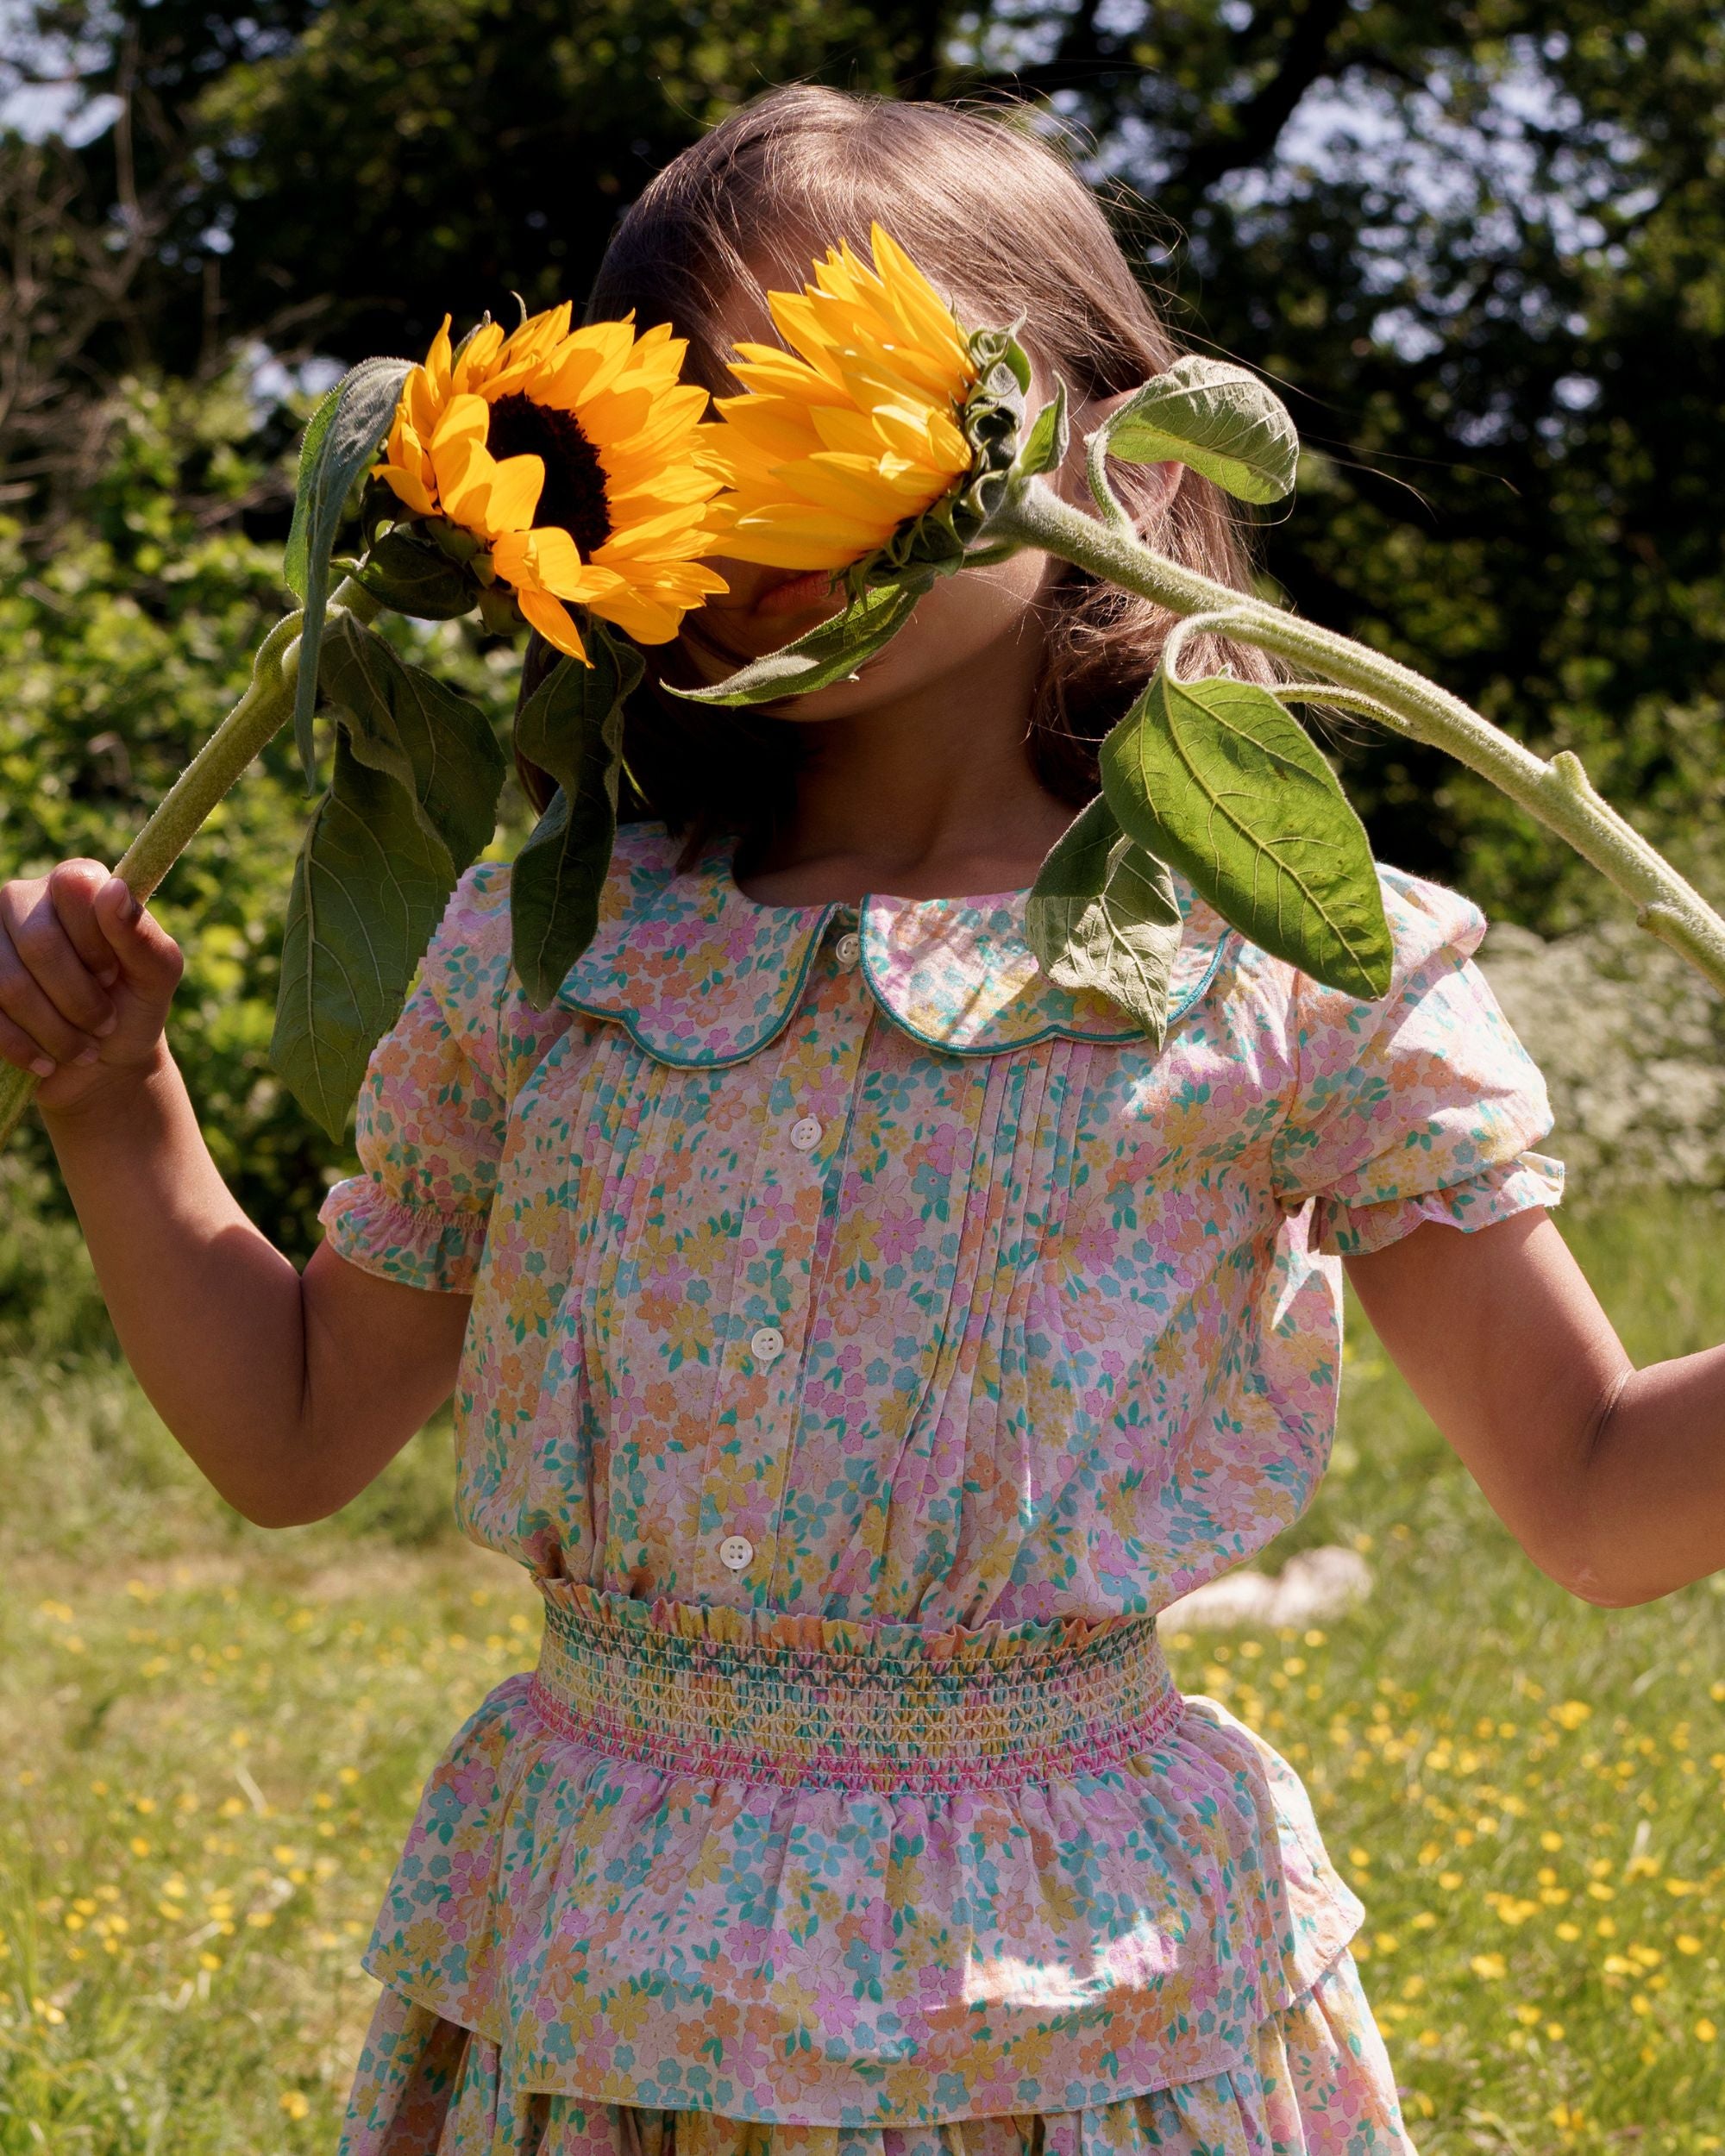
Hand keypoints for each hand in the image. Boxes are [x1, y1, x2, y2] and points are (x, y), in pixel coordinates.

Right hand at [0, 860, 183, 1115]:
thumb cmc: (132, 1007)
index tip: (114, 976)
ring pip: (9, 984)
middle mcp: (23, 898)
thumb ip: (143, 936)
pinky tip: (48, 1061)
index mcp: (75, 883)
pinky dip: (25, 1048)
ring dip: (56, 1031)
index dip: (97, 942)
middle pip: (39, 942)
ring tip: (84, 1049)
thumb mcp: (156, 976)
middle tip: (105, 1024)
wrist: (100, 1061)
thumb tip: (114, 890)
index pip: (75, 887)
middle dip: (80, 999)